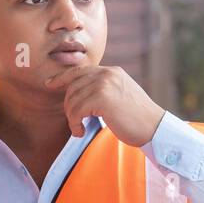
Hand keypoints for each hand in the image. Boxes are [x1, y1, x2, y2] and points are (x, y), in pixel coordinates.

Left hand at [43, 64, 164, 145]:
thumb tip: (80, 95)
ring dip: (72, 119)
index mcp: (111, 72)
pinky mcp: (103, 99)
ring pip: (72, 100)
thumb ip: (103, 90)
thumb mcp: (120, 96)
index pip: (80, 71)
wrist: (154, 127)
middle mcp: (107, 74)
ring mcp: (105, 85)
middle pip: (72, 87)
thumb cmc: (137, 118)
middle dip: (68, 107)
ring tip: (79, 129)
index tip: (49, 84)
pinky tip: (81, 131)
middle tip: (75, 123)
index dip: (62, 77)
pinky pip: (76, 111)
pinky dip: (75, 124)